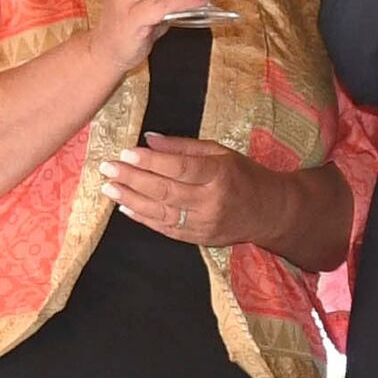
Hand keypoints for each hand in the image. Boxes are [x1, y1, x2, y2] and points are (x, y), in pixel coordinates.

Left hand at [102, 132, 276, 251]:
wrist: (269, 211)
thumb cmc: (243, 175)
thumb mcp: (220, 152)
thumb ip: (184, 147)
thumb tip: (149, 139)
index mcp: (219, 174)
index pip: (180, 168)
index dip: (151, 162)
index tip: (126, 153)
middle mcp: (211, 201)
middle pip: (165, 191)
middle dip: (132, 179)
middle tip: (108, 168)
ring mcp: (204, 224)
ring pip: (161, 212)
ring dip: (131, 199)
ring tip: (109, 188)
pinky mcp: (199, 239)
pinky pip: (166, 229)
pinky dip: (144, 218)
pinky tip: (126, 207)